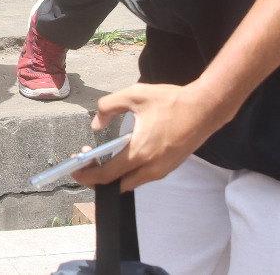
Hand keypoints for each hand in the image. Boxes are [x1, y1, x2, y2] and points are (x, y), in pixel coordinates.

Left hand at [73, 81, 227, 190]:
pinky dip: (127, 170)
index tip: (73, 168)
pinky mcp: (170, 167)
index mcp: (140, 153)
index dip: (86, 174)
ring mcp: (162, 170)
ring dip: (113, 173)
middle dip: (96, 176)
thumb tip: (97, 125)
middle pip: (116, 184)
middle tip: (85, 160)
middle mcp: (151, 168)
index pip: (106, 175)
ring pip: (130, 182)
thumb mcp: (133, 95)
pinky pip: (143, 176)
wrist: (206, 108)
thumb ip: (108, 107)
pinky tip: (121, 154)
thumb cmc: (172, 101)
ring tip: (100, 155)